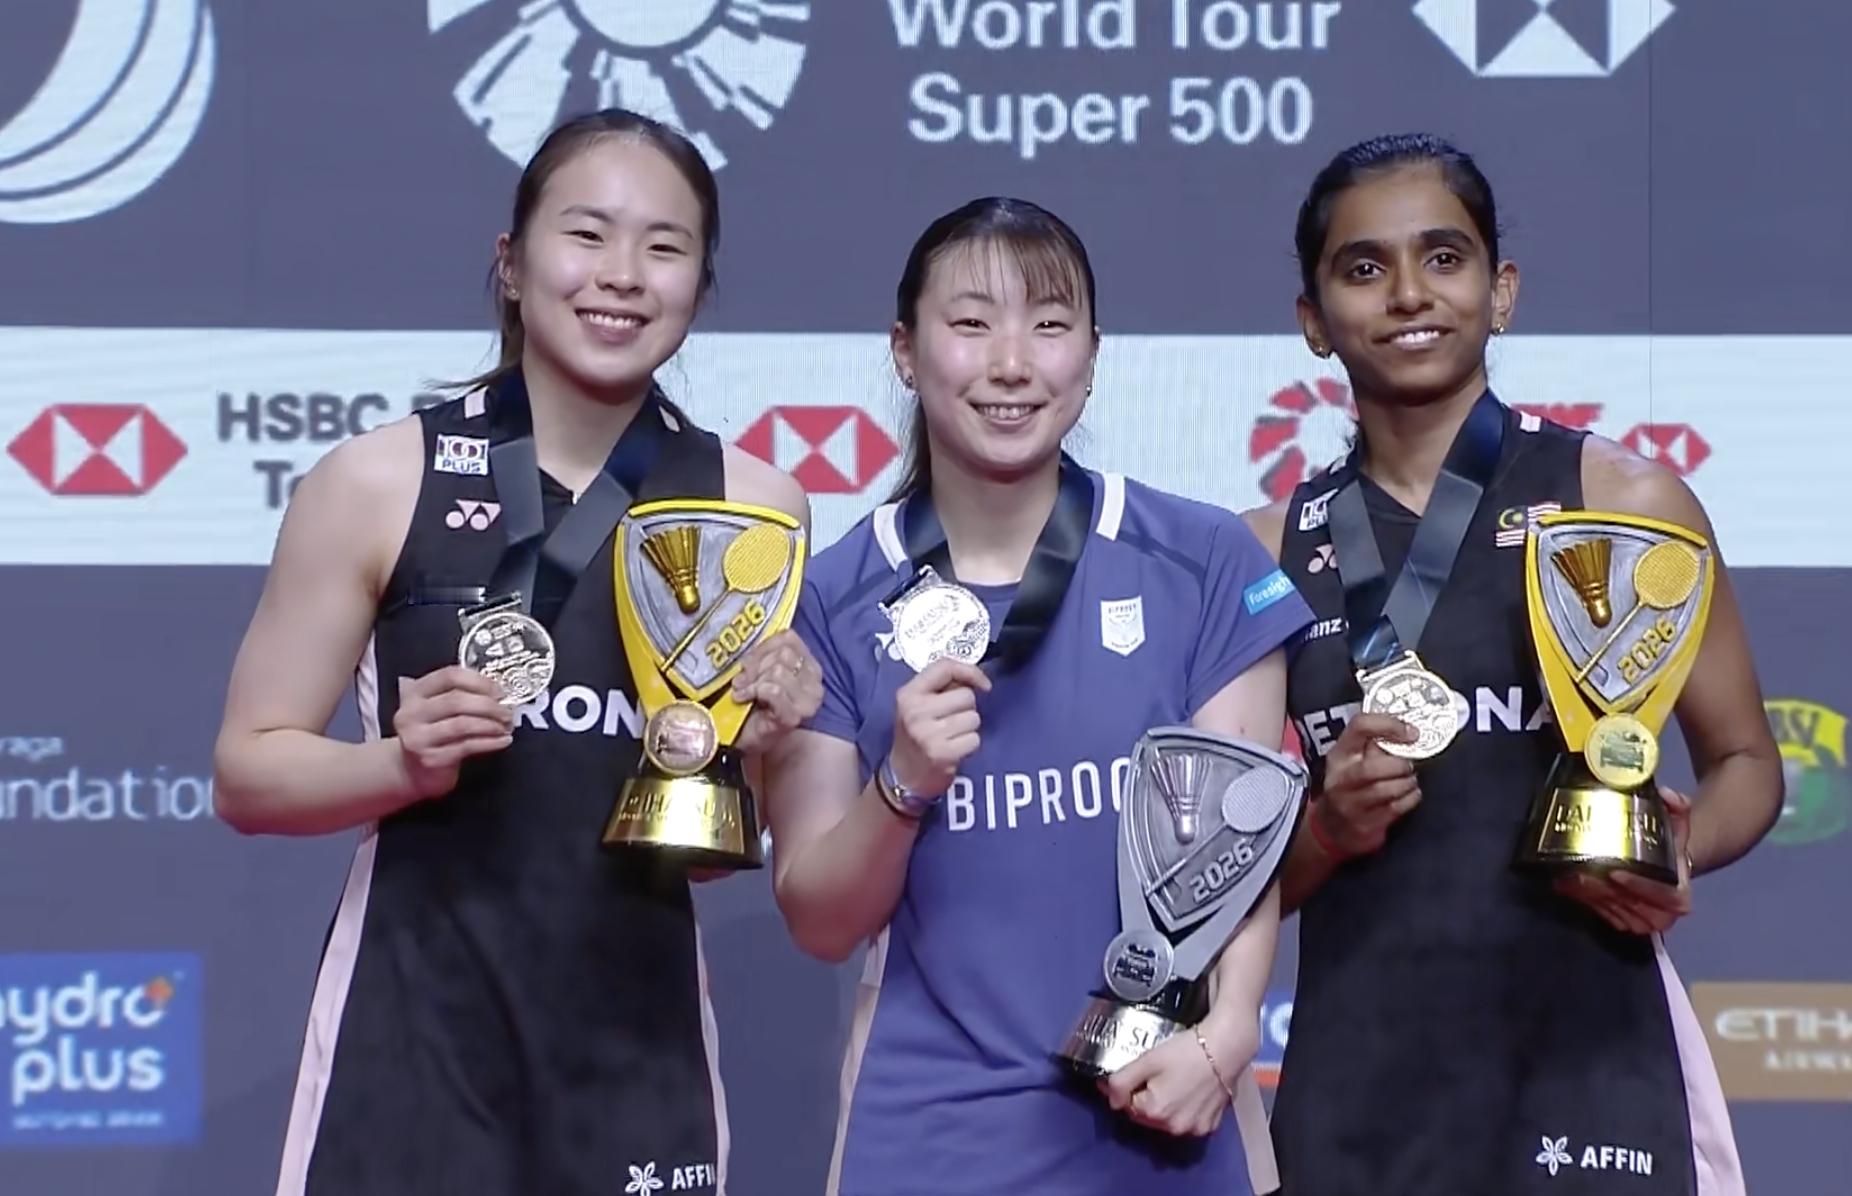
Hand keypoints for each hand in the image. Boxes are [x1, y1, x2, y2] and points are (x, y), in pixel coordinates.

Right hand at [393, 667, 513, 799]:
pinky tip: (503, 740)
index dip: (479, 681)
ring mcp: (419, 737)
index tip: (499, 691)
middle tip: (507, 710)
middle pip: (456, 700)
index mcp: (415, 692)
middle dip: (489, 705)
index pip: (450, 676)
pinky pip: (467, 746)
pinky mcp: (431, 759)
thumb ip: (460, 695)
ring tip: (505, 726)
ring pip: (462, 724)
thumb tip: (497, 692)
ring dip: (491, 724)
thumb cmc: (432, 733)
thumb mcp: (436, 708)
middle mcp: (412, 713)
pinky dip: (490, 742)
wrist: (411, 769)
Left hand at [732, 632, 823, 755]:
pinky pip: (774, 690)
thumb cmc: (752, 702)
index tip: (748, 663)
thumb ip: (766, 653)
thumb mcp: (762, 670)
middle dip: (756, 666)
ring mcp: (807, 703)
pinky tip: (745, 699)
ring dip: (753, 681)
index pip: (789, 639)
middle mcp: (815, 685)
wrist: (742, 737)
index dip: (763, 646)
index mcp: (810, 667)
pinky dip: (754, 691)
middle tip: (742, 680)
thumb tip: (751, 639)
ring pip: (779, 671)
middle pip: (784, 654)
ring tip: (743, 691)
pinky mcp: (793, 717)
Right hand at [888, 659, 990, 796]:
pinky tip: (955, 749)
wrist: (903, 775)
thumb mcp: (917, 704)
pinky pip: (974, 739)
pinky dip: (969, 745)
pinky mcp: (942, 754)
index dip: (970, 671)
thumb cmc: (916, 734)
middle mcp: (916, 711)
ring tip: (952, 735)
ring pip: (973, 717)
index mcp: (909, 693)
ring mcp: (928, 733)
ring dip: (969, 727)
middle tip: (951, 720)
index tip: (984, 684)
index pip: (944, 667)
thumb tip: (978, 678)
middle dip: (966, 707)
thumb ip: (941, 686)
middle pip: (966, 696)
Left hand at [1099, 1019, 1256, 1137]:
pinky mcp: (1210, 1125)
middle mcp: (1173, 1128)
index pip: (1128, 1104)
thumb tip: (1110, 1100)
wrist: (1227, 1048)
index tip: (1137, 1071)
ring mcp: (1194, 1129)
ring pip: (1168, 1119)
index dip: (1129, 1087)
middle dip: (1146, 1097)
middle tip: (1158, 1073)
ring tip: (1175, 1080)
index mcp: (1154, 1112)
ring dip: (1165, 1105)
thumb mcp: (1148, 1060)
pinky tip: (1191, 1090)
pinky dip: (1186, 1109)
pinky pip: (1189, 1120)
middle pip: (1148, 1115)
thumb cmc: (1185, 1051)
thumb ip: (1122, 1081)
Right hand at [1312, 713, 1422, 856]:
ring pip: (1384, 790)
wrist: (1332, 828)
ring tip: (1410, 780)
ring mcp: (1350, 804)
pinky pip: (1394, 809)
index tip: (1411, 732)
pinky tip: (1411, 794)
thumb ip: (1374, 745)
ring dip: (1407, 783)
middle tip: (1410, 765)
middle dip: (1399, 765)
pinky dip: (1410, 798)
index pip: (1360, 727)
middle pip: (1371, 767)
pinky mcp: (1364, 824)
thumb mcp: (1351, 761)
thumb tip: (1407, 730)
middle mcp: (1341, 778)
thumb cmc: (1348, 787)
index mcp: (1340, 755)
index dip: (1389, 725)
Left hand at [1555, 786, 1694, 934]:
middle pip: (1628, 904)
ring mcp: (1635, 921)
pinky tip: (1564, 881)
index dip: (1640, 887)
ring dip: (1586, 893)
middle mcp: (1659, 914)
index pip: (1664, 896)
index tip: (1615, 873)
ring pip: (1608, 908)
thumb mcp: (1677, 825)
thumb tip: (1667, 795)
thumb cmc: (1668, 847)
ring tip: (1568, 874)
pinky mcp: (1616, 921)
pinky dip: (1578, 896)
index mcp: (1679, 896)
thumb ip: (1677, 808)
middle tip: (1580, 871)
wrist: (1662, 866)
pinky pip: (1595, 910)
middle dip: (1602, 889)